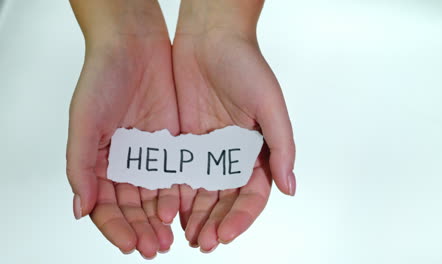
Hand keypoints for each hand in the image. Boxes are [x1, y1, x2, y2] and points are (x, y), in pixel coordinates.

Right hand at [66, 0, 178, 257]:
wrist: (134, 45)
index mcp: (98, 162)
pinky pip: (176, 175)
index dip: (116, 228)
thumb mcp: (84, 121)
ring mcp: (149, 155)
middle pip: (132, 208)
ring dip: (161, 219)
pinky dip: (179, 194)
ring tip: (170, 237)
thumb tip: (80, 208)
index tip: (130, 245)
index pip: (105, 206)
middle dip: (142, 229)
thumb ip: (80, 165)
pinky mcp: (172, 144)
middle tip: (155, 247)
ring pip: (155, 196)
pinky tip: (184, 210)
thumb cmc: (102, 78)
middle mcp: (124, 163)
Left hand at [172, 0, 295, 251]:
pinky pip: (180, 172)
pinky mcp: (185, 140)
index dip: (240, 217)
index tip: (225, 234)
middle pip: (225, 199)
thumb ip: (282, 146)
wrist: (210, 37)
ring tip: (186, 236)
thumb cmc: (246, 65)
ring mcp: (208, 149)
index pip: (252, 194)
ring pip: (202, 191)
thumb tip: (290, 187)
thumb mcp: (270, 104)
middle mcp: (233, 154)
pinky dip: (176, 193)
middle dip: (215, 222)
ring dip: (195, 215)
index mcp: (257, 149)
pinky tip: (168, 210)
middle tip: (202, 242)